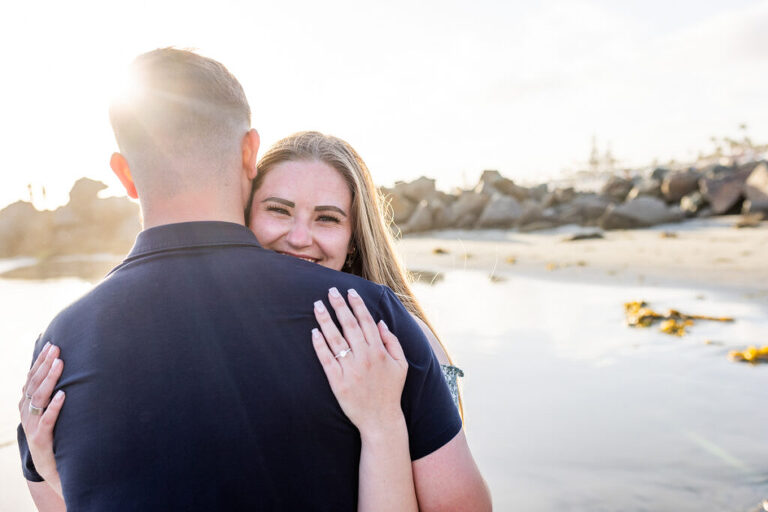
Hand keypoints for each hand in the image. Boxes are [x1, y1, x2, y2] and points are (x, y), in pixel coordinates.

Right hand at [19, 342, 64, 495]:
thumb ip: (52, 396)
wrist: (51, 469)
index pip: (32, 378)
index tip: (51, 345)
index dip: (40, 362)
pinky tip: (62, 395)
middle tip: (57, 349)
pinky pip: (46, 421)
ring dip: (50, 380)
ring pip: (38, 399)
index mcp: (27, 405)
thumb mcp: (49, 414)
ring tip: (60, 364)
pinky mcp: (41, 439)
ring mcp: (32, 426)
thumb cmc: (54, 437)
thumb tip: (64, 372)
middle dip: (45, 365)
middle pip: (34, 384)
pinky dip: (54, 407)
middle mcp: (27, 413)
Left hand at [312, 287, 408, 435]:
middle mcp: (364, 357)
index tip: (350, 291)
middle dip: (339, 306)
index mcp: (379, 351)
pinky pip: (326, 359)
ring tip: (317, 305)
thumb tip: (380, 322)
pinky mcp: (337, 382)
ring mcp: (350, 369)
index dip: (357, 304)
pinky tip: (314, 332)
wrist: (381, 419)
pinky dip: (319, 345)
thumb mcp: (401, 365)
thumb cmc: (391, 391)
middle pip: (348, 325)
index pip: (366, 321)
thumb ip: (392, 341)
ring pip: (335, 339)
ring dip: (325, 320)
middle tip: (330, 290)